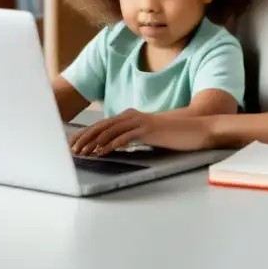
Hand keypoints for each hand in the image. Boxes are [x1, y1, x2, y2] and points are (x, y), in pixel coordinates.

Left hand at [69, 109, 213, 155]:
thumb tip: (117, 147)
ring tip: (81, 153)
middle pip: (101, 126)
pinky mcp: (147, 129)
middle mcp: (132, 116)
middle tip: (70, 150)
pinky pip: (123, 137)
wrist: (196, 129)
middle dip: (83, 138)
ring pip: (109, 130)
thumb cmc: (174, 135)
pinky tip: (100, 152)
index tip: (73, 144)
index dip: (86, 134)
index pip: (103, 125)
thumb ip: (133, 138)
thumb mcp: (149, 136)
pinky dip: (109, 145)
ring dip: (92, 142)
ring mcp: (139, 121)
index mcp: (131, 117)